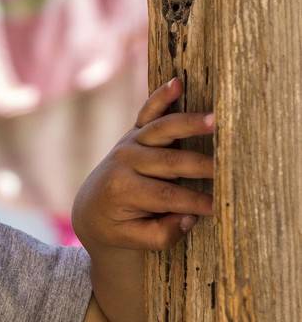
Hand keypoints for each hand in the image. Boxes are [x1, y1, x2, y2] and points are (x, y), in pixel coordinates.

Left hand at [71, 76, 214, 251]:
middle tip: (229, 169)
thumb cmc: (118, 226)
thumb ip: (161, 234)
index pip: (167, 195)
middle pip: (171, 162)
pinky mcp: (135, 131)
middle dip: (202, 166)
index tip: (218, 207)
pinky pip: (148, 111)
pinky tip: (177, 82)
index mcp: (123, 189)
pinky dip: (162, 96)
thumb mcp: (134, 239)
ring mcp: (130, 142)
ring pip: (163, 130)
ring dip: (190, 124)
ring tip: (216, 120)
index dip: (194, 202)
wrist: (91, 208)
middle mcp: (125, 160)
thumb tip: (189, 218)